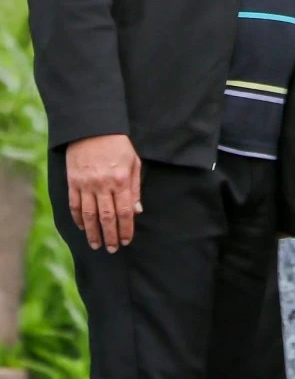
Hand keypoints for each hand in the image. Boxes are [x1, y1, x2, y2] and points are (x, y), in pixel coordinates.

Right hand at [65, 134, 141, 252]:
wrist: (93, 129)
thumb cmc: (118, 145)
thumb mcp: (134, 163)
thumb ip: (135, 188)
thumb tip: (137, 210)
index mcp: (121, 181)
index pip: (124, 212)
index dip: (126, 229)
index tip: (126, 241)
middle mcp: (103, 185)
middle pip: (106, 217)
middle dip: (110, 236)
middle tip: (112, 249)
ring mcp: (86, 184)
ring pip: (89, 215)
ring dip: (93, 232)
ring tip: (96, 244)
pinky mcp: (73, 182)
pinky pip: (75, 205)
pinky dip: (78, 219)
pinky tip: (82, 228)